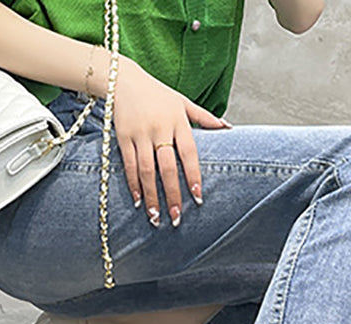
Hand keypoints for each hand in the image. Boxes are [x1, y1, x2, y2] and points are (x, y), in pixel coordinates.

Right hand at [100, 54, 231, 227]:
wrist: (123, 78)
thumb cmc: (158, 94)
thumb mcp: (182, 102)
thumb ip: (204, 117)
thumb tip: (228, 127)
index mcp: (177, 122)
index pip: (188, 153)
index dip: (193, 176)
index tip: (197, 197)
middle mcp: (159, 129)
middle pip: (167, 167)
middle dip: (172, 194)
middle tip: (177, 217)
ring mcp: (140, 134)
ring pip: (146, 171)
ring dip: (151, 196)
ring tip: (156, 217)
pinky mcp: (122, 137)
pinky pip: (129, 165)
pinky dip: (133, 184)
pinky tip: (138, 201)